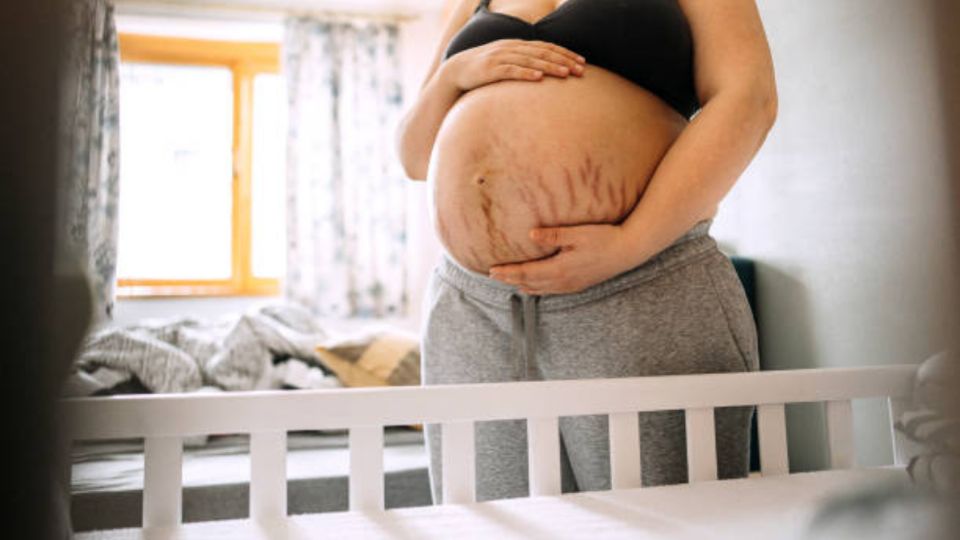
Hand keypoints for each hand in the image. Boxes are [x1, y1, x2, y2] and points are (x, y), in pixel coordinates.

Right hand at [442, 39, 584, 91]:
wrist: (456, 71)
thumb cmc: (485, 70)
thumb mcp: (507, 62)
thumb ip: (524, 63)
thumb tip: (545, 73)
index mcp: (517, 45)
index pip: (546, 47)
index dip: (565, 53)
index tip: (582, 63)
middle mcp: (511, 48)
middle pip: (542, 52)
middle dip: (563, 60)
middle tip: (580, 70)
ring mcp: (500, 57)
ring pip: (530, 60)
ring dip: (549, 66)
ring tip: (566, 74)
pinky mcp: (491, 70)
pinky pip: (511, 71)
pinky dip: (526, 73)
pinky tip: (538, 77)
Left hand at [488, 223, 638, 294]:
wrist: (627, 251)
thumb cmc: (603, 238)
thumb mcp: (577, 234)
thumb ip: (553, 234)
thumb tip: (530, 234)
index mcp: (559, 269)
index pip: (526, 273)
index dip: (507, 272)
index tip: (491, 270)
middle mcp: (562, 281)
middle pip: (529, 283)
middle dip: (509, 279)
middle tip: (492, 275)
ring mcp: (570, 285)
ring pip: (539, 289)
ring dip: (521, 285)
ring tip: (508, 280)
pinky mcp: (577, 285)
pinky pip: (550, 290)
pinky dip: (536, 288)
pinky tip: (532, 285)